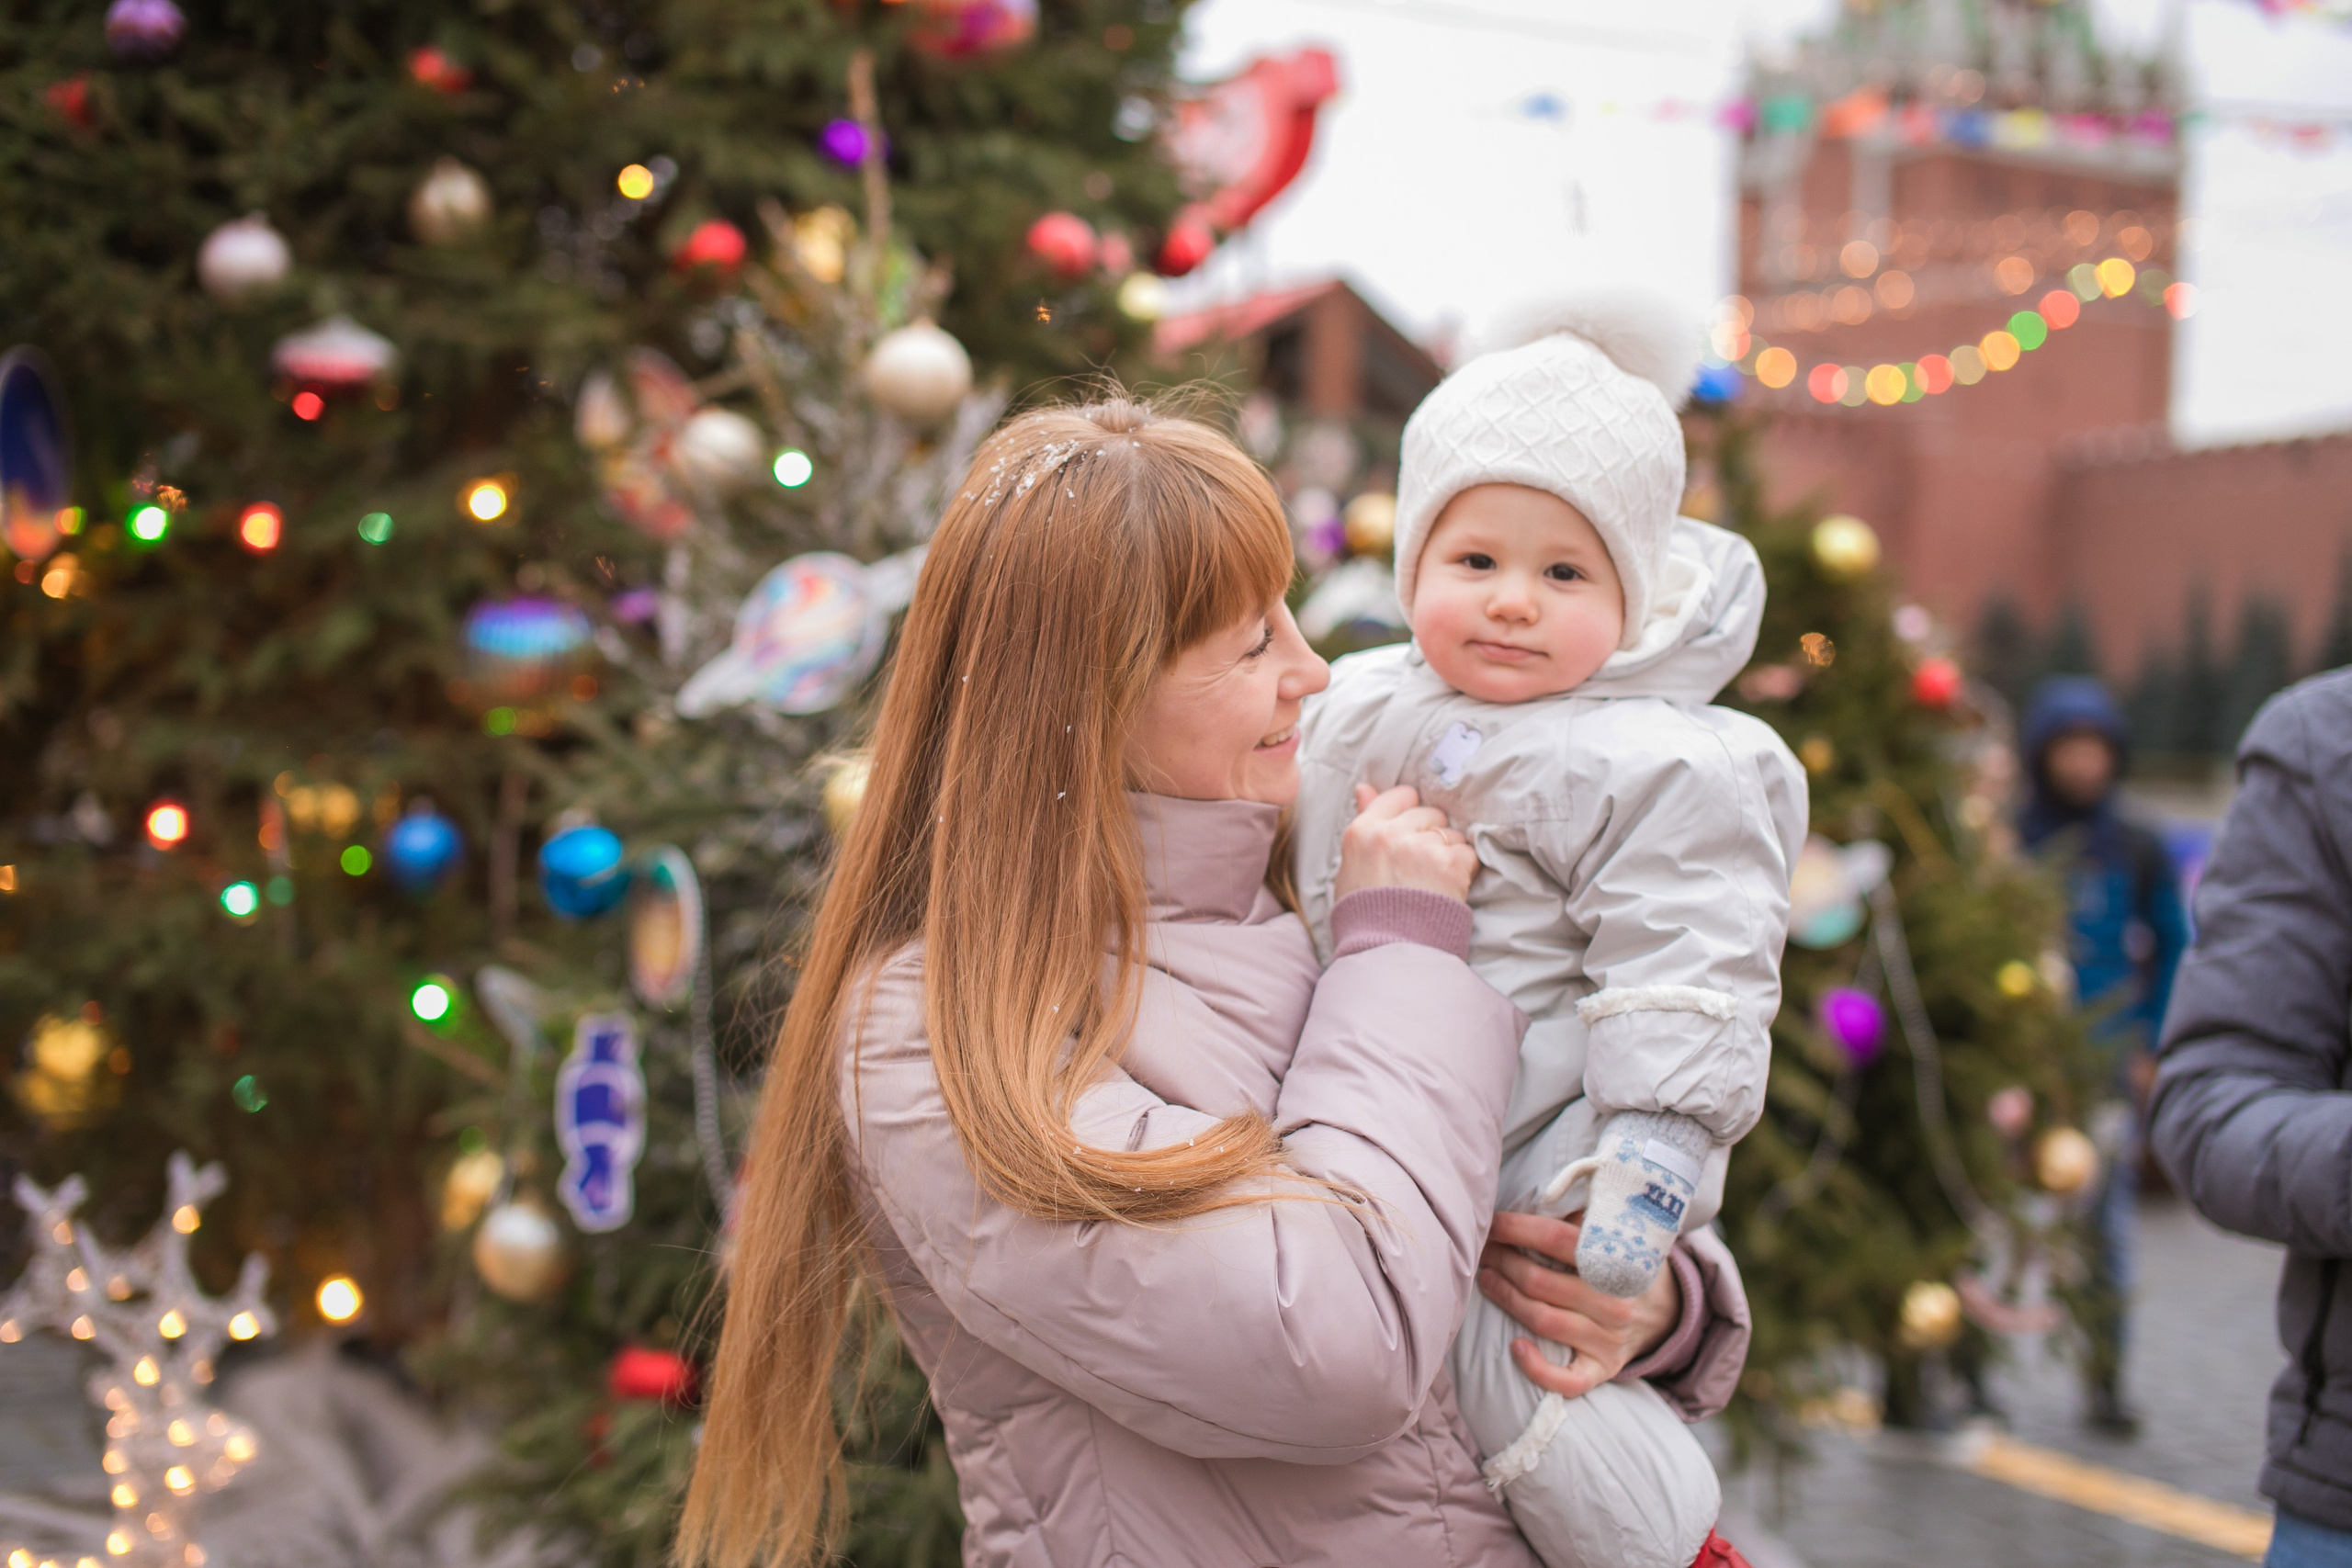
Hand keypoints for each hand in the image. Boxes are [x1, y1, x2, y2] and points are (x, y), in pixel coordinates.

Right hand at [1333, 784, 1476, 901]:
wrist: (1385, 951)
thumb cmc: (1365, 913)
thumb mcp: (1352, 865)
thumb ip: (1363, 822)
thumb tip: (1364, 787)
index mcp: (1362, 831)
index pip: (1400, 796)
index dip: (1411, 813)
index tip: (1412, 832)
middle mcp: (1391, 833)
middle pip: (1430, 813)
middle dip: (1432, 834)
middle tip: (1422, 866)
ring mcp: (1421, 847)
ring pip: (1452, 833)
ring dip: (1449, 853)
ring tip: (1433, 882)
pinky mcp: (1449, 864)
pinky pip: (1468, 853)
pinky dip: (1464, 870)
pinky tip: (1448, 889)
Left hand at [1477, 1210, 1680, 1398]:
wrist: (1668, 1311)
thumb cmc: (1627, 1264)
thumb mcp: (1620, 1233)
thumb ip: (1585, 1217)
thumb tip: (1539, 1196)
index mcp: (1616, 1261)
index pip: (1555, 1239)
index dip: (1516, 1229)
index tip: (1491, 1222)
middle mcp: (1614, 1302)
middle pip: (1541, 1281)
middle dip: (1503, 1262)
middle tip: (1482, 1250)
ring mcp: (1609, 1340)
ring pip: (1544, 1320)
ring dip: (1506, 1299)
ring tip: (1486, 1280)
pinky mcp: (1604, 1369)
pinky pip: (1568, 1380)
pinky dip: (1538, 1369)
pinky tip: (1515, 1347)